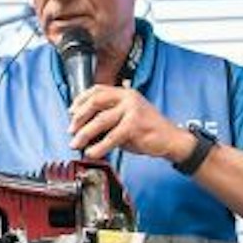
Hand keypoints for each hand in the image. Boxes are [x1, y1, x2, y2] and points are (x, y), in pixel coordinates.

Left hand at [68, 86, 184, 160]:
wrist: (171, 139)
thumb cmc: (148, 129)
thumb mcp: (127, 117)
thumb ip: (109, 117)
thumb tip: (84, 128)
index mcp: (125, 92)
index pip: (97, 90)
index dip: (81, 100)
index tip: (71, 111)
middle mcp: (128, 98)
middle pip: (95, 102)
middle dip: (79, 117)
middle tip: (71, 130)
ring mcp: (132, 110)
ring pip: (101, 120)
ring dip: (84, 134)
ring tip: (76, 143)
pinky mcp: (135, 125)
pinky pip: (111, 137)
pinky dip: (99, 147)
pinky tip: (92, 153)